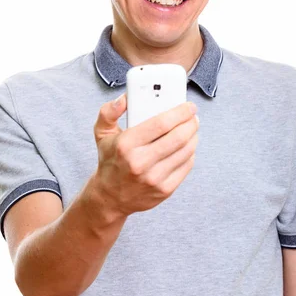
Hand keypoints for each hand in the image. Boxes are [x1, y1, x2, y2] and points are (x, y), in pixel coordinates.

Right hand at [93, 93, 198, 219]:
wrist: (110, 197)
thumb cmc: (110, 160)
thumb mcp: (102, 133)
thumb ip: (109, 111)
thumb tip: (125, 98)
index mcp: (125, 145)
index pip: (160, 123)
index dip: (179, 112)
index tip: (189, 106)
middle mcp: (140, 162)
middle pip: (178, 137)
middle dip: (191, 123)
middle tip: (193, 116)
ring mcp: (154, 178)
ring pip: (186, 151)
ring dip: (193, 136)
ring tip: (191, 129)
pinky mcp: (164, 190)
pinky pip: (186, 166)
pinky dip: (190, 153)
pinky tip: (186, 147)